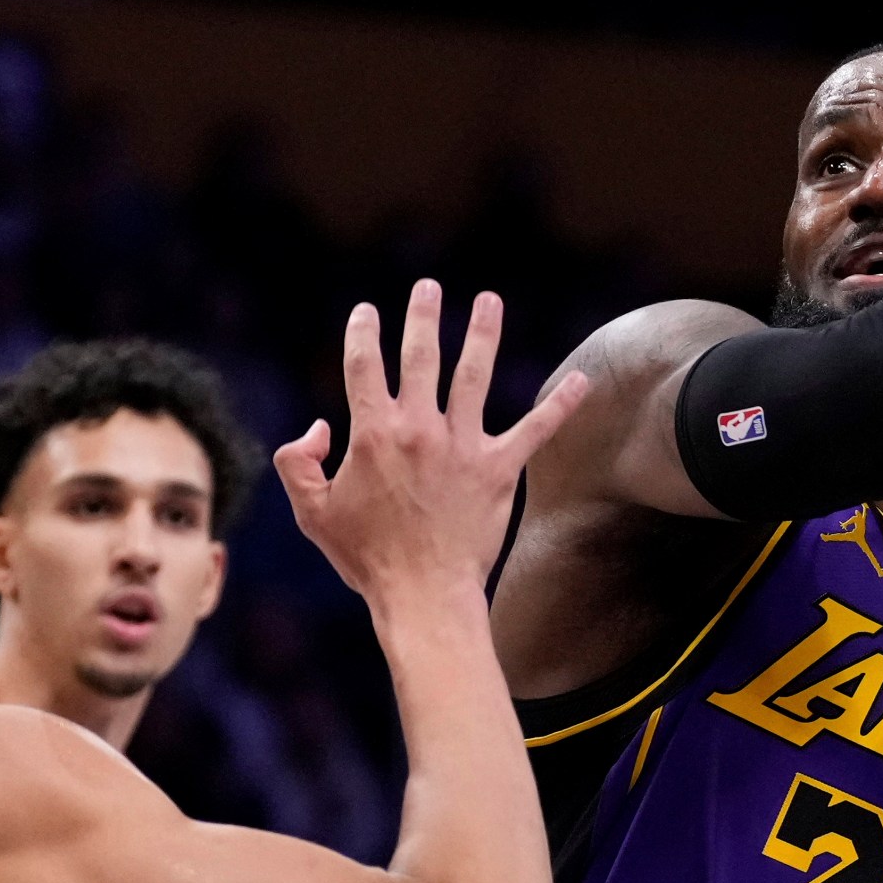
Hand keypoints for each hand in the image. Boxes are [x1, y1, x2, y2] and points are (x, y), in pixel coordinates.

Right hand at [274, 281, 587, 600]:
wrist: (422, 594)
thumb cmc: (366, 557)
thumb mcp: (312, 512)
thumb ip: (298, 462)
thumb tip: (317, 427)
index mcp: (372, 433)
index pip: (364, 366)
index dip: (363, 333)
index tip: (367, 312)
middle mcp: (419, 428)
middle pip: (422, 354)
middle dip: (423, 315)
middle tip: (428, 288)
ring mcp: (463, 446)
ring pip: (474, 374)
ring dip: (482, 332)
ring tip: (488, 301)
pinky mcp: (499, 470)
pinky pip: (536, 430)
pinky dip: (561, 405)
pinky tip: (584, 381)